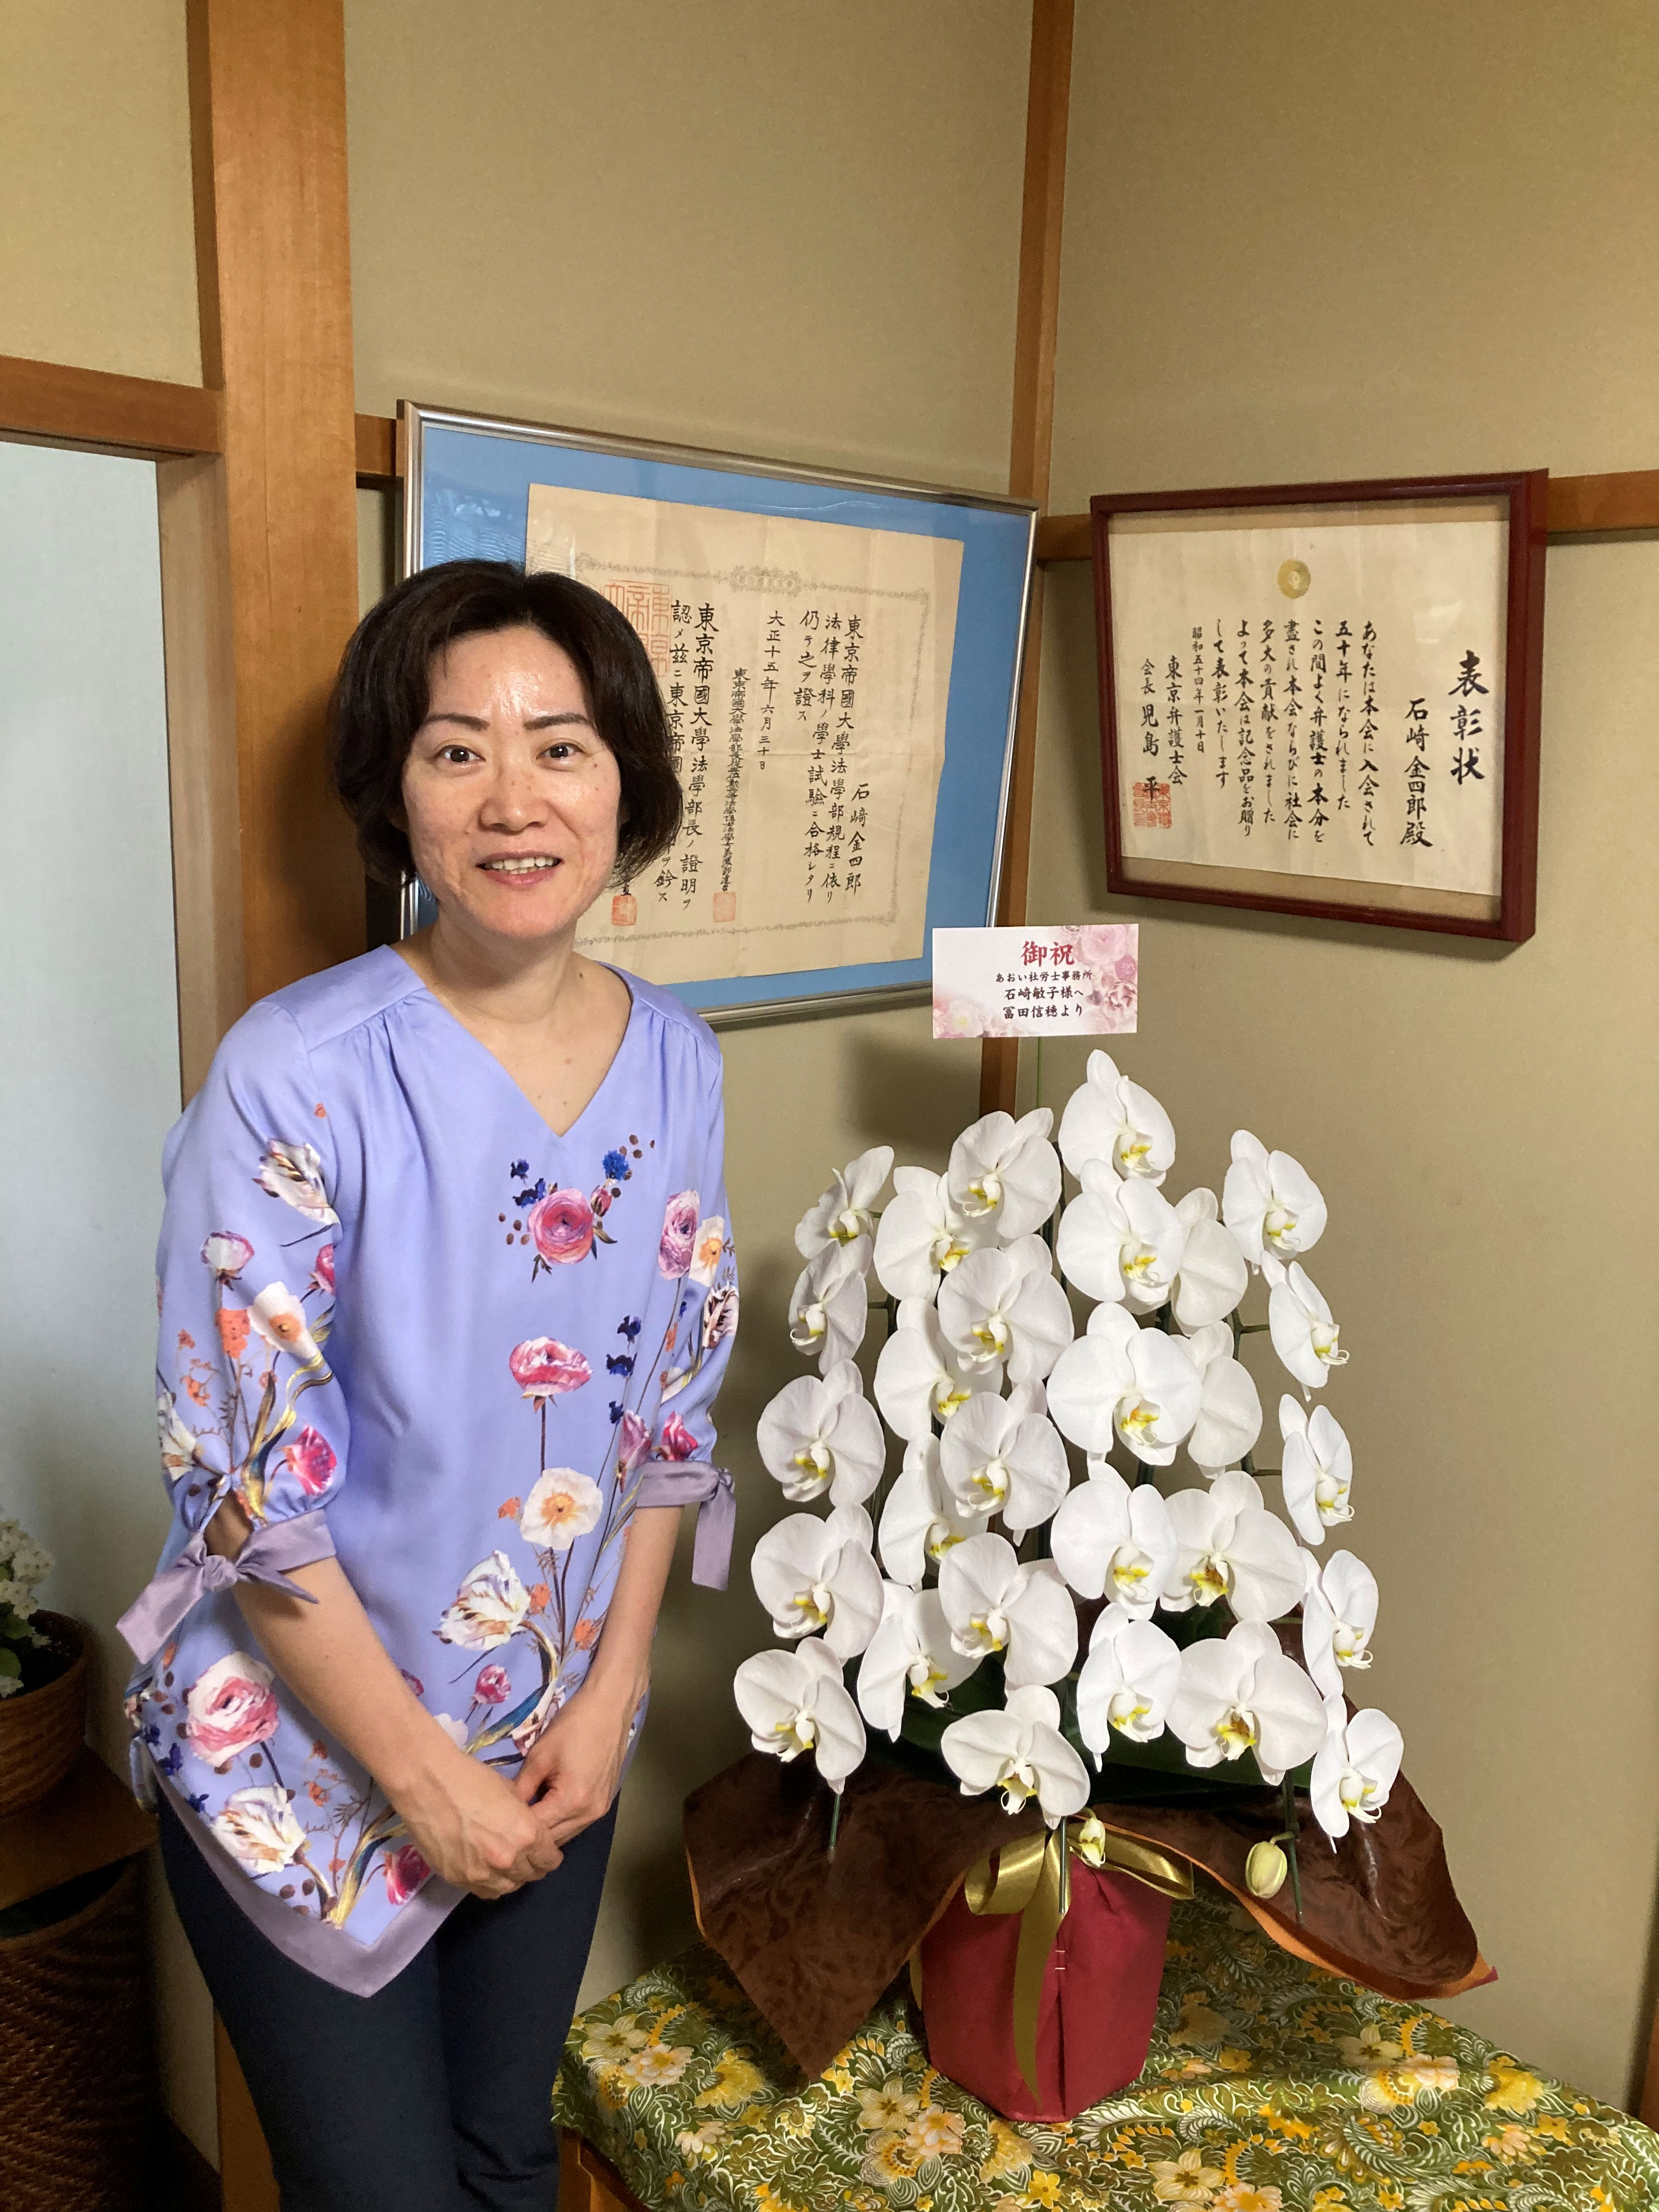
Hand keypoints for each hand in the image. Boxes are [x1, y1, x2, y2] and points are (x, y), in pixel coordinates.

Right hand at [390, 1733, 563, 1899]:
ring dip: (512, 1877)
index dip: (549, 1854)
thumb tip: (526, 1830)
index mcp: (526, 1835)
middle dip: (533, 1865)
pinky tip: (487, 1870)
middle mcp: (508, 1860)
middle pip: (531, 1875)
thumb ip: (523, 1819)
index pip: (549, 1860)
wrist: (429, 1784)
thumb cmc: (472, 1778)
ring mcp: (481, 1874)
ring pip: (508, 1888)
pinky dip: (490, 1883)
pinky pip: (483, 1891)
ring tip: (506, 1865)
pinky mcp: (458, 1879)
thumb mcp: (511, 1793)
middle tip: (526, 1856)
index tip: (544, 1850)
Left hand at [514, 1665, 644, 1848]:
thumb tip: (505, 1811)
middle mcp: (588, 1814)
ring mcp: (599, 1811)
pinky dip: (559, 1823)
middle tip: (504, 1828)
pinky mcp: (603, 1805)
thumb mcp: (539, 1755)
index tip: (494, 1826)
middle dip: (529, 1837)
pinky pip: (576, 1824)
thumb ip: (521, 1788)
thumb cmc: (573, 1726)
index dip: (514, 1830)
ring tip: (522, 1822)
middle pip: (552, 1841)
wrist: (610, 1707)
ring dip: (545, 1833)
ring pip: (565, 1836)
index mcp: (572, 1802)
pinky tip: (544, 1812)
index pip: (536, 1830)